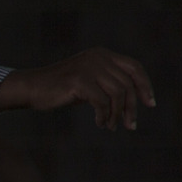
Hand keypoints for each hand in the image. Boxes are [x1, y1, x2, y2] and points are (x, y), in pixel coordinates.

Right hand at [0, 48, 157, 129]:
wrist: (31, 88)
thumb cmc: (58, 89)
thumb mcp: (88, 81)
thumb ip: (107, 83)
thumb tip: (132, 100)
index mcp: (102, 54)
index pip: (134, 67)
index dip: (145, 86)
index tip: (150, 104)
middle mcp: (98, 57)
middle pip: (128, 84)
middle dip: (132, 107)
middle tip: (131, 125)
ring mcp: (89, 68)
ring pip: (118, 94)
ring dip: (117, 115)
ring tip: (110, 127)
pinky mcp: (79, 81)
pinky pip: (102, 102)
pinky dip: (104, 116)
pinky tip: (99, 124)